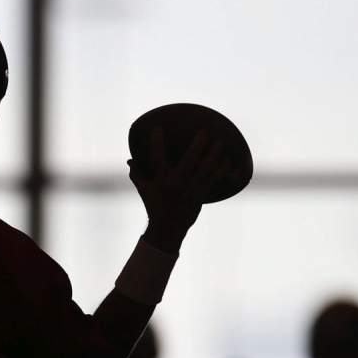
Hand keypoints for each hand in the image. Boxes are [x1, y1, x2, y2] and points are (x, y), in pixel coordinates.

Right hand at [128, 127, 230, 250]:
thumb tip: (130, 160)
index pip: (156, 158)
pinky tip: (228, 160)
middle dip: (197, 146)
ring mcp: (190, 189)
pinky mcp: (200, 195)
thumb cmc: (154, 206)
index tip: (157, 128)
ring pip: (206, 169)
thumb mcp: (144, 190)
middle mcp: (176, 183)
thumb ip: (137, 174)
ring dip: (214, 155)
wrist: (168, 228)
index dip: (156, 143)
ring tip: (220, 143)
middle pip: (189, 161)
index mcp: (160, 180)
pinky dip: (222, 169)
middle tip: (204, 132)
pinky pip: (214, 179)